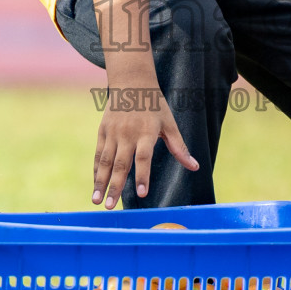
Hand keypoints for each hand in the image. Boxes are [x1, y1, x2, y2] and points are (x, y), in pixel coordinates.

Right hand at [91, 84, 197, 208]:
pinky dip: (96, 170)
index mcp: (146, 132)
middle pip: (120, 164)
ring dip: (100, 182)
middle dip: (114, 187)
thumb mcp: (169, 123)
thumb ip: (179, 147)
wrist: (131, 82)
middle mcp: (127, 134)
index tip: (141, 193)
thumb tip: (195, 167)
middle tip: (109, 207)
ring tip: (96, 201)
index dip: (142, 176)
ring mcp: (113, 133)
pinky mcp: (102, 131)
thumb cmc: (154, 105)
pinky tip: (96, 185)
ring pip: (105, 162)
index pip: (143, 158)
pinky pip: (99, 154)